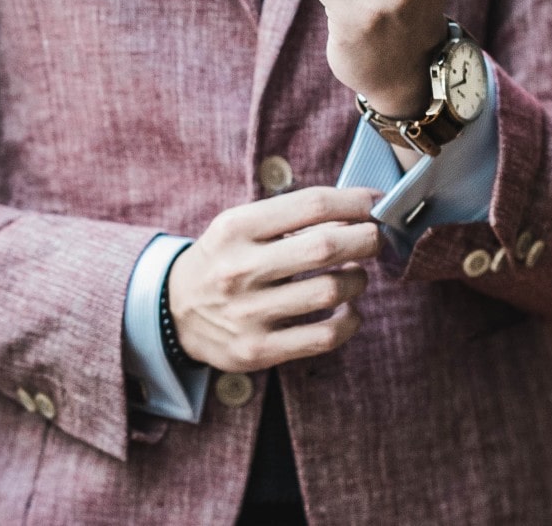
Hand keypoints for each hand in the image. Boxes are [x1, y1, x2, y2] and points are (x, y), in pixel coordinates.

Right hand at [167, 187, 381, 372]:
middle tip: (375, 239)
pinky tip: (348, 311)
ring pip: (331, 291)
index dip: (356, 201)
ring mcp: (248, 313)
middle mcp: (240, 268)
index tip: (377, 203)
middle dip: (366, 239)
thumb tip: (358, 215)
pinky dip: (350, 321)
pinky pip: (324, 337)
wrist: (174, 311)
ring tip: (354, 274)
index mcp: (237, 228)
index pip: (311, 204)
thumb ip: (293, 219)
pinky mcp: (258, 350)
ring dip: (357, 280)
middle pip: (325, 247)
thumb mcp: (242, 227)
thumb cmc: (224, 260)